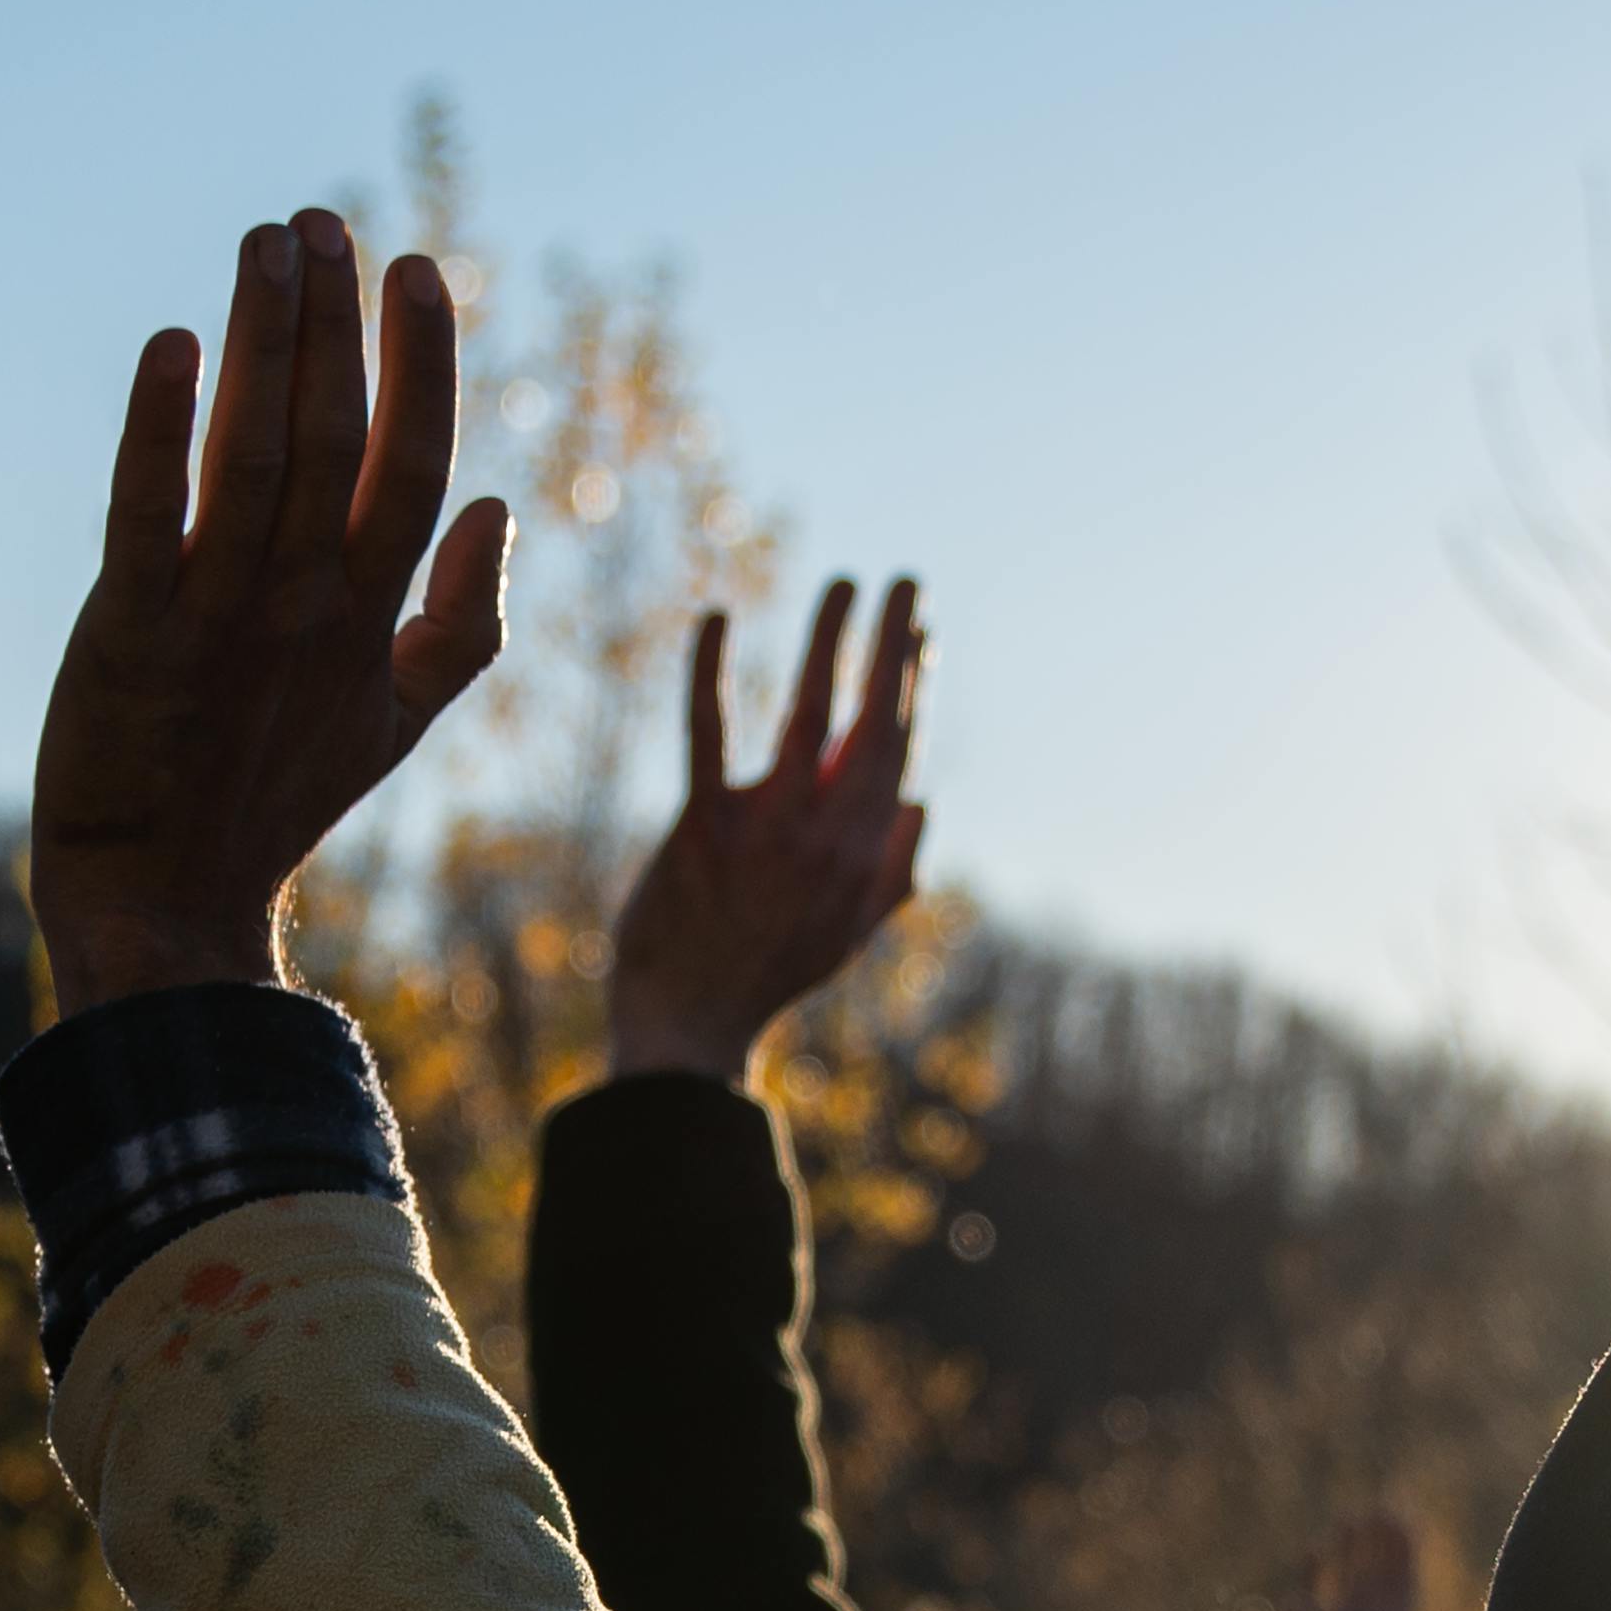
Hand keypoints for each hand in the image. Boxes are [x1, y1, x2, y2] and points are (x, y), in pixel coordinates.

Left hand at [26, 207, 512, 1007]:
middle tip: (321, 222)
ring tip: (265, 242)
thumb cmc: (276, 796)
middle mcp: (303, 605)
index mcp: (369, 617)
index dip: (422, 365)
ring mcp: (218, 616)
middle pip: (337, 437)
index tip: (414, 269)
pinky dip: (158, 429)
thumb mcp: (397, 719)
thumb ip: (466, 624)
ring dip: (264, 342)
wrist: (163, 895)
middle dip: (334, 322)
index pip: (413, 466)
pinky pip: (146, 513)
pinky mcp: (130, 631)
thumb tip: (501, 506)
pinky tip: (171, 345)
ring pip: (255, 455)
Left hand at [603, 575, 930, 1083]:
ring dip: (827, 641)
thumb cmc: (766, 975)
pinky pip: (706, 736)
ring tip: (842, 585)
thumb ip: (892, 872)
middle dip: (892, 646)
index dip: (912, 686)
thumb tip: (920, 802)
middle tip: (904, 581)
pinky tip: (712, 617)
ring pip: (805, 715)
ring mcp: (765, 832)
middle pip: (869, 722)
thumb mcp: (847, 934)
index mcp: (863, 858)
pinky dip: (709, 672)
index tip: (919, 630)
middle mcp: (825, 838)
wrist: (689, 1029)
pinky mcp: (699, 829)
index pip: (897, 752)